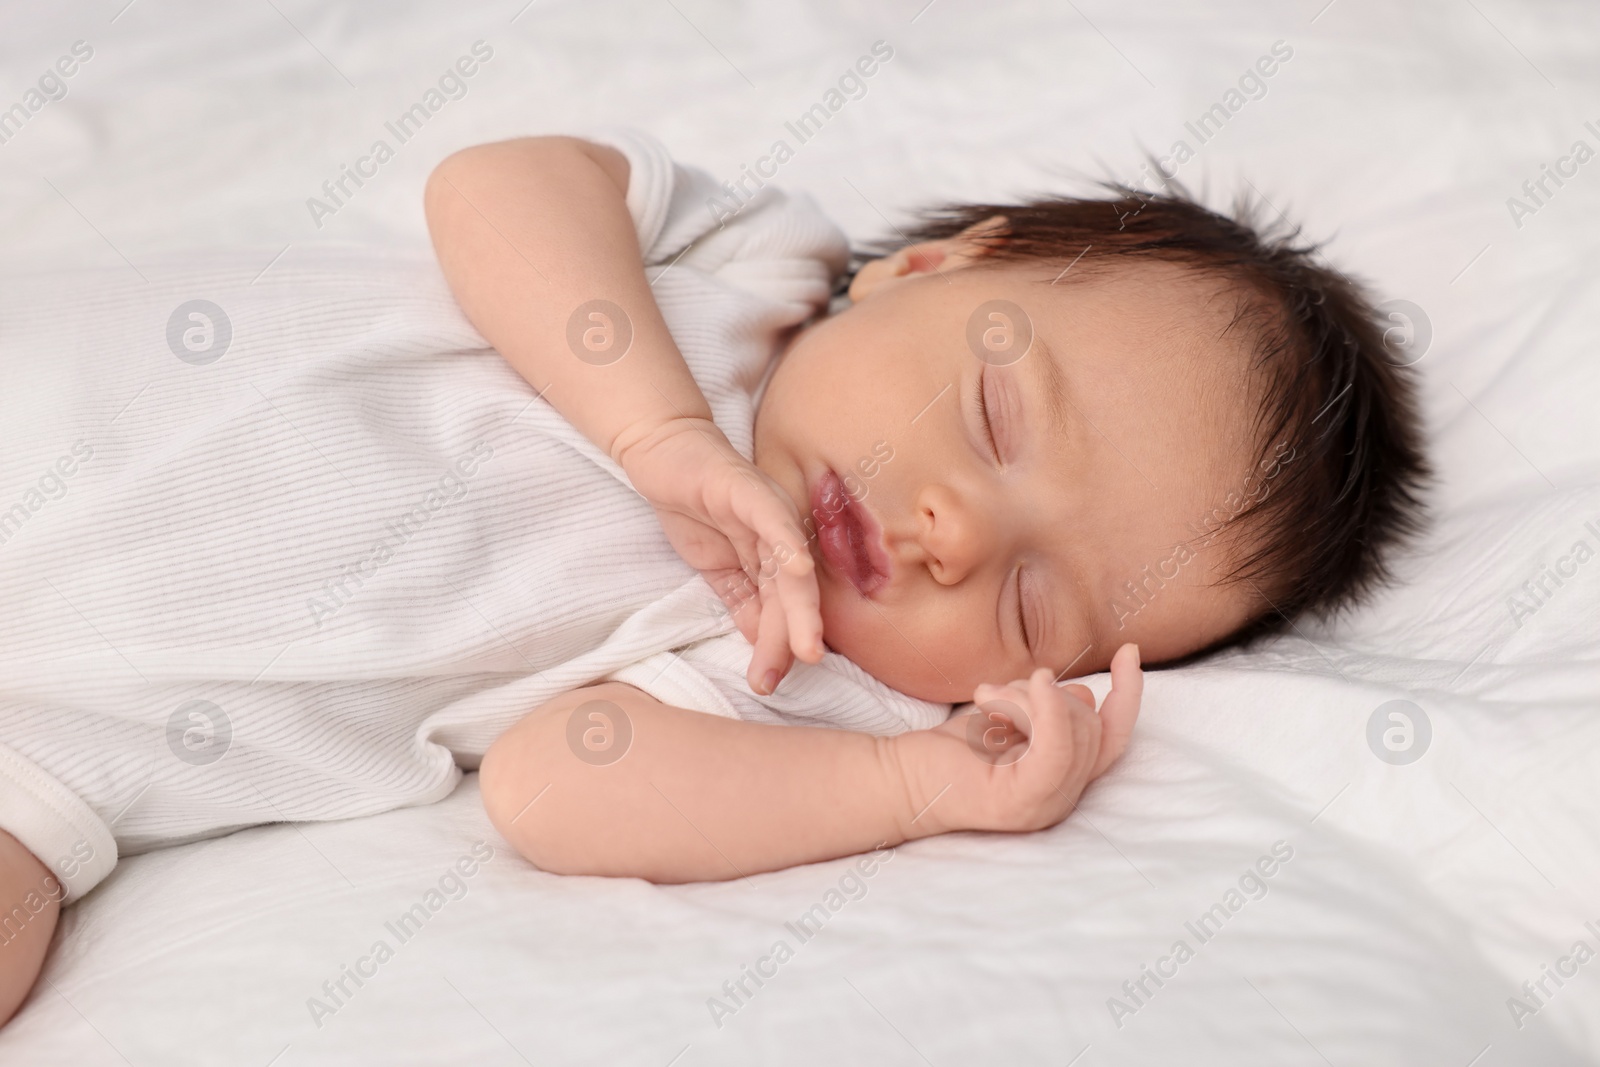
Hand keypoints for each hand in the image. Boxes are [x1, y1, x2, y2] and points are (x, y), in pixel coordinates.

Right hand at [616, 416, 822, 692]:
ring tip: (803, 647)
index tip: (768, 682)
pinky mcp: (750, 489)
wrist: (663, 455)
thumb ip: (743, 604)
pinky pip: (774, 520)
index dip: (780, 645)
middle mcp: (783, 536)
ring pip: (790, 567)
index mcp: (777, 558)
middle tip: (802, 667)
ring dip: (798, 608)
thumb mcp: (718, 570)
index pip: (783, 610)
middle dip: (798, 632)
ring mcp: (771, 511)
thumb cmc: (694, 510)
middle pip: (796, 593)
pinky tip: (797, 570)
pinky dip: (787, 545)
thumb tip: (764, 647)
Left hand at [890, 643, 1142, 837]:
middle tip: (992, 693)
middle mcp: (1061, 799)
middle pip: (1090, 724)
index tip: (1129, 650)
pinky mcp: (1022, 801)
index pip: (1114, 736)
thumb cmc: (950, 748)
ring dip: (1026, 697)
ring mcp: (1044, 805)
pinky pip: (1057, 748)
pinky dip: (1046, 710)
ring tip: (985, 701)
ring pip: (1072, 727)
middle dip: (1046, 691)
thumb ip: (1053, 709)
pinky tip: (1025, 689)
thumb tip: (1085, 695)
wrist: (897, 777)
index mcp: (1063, 779)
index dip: (1129, 693)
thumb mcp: (1011, 717)